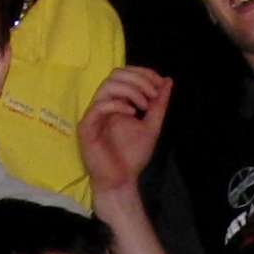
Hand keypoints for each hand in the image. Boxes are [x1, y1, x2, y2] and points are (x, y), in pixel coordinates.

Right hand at [78, 66, 170, 193]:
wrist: (121, 180)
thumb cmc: (132, 155)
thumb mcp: (152, 125)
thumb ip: (158, 104)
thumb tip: (167, 80)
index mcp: (116, 101)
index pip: (124, 74)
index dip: (142, 73)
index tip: (159, 82)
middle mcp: (103, 104)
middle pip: (115, 74)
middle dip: (138, 80)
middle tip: (153, 95)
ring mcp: (94, 114)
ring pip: (106, 86)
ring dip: (130, 90)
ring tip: (144, 106)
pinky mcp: (86, 126)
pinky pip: (99, 106)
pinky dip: (118, 104)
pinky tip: (133, 113)